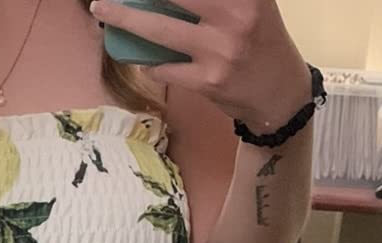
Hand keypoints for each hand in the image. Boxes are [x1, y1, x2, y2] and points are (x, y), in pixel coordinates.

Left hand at [90, 0, 312, 130]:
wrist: (280, 93)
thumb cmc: (261, 41)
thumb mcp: (252, 4)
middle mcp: (234, 16)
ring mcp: (219, 51)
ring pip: (160, 31)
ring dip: (126, 19)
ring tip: (104, 9)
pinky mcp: (208, 81)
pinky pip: (166, 68)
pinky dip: (150, 62)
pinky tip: (145, 59)